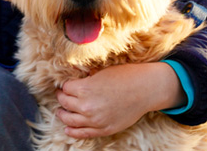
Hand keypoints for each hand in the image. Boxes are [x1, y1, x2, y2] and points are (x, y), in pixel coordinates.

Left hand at [56, 62, 183, 138]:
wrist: (146, 89)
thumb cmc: (127, 76)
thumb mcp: (103, 72)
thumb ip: (87, 78)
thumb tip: (74, 76)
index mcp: (85, 88)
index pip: (65, 88)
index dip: (65, 86)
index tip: (65, 86)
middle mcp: (86, 106)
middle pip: (65, 103)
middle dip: (62, 98)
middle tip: (61, 96)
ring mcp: (94, 120)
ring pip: (69, 120)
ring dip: (63, 115)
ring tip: (61, 112)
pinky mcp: (103, 129)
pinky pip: (82, 133)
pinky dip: (72, 131)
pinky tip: (68, 128)